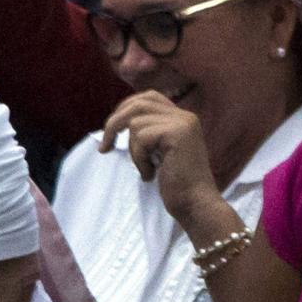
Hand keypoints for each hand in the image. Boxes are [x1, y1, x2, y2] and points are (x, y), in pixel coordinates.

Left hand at [100, 91, 218, 223]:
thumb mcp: (162, 151)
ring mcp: (182, 123)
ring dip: (133, 150)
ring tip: (146, 169)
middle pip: (138, 103)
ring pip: (136, 122)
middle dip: (115, 123)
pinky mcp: (177, 134)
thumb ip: (151, 132)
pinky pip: (141, 138)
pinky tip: (151, 174)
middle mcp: (185, 116)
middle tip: (105, 147)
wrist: (196, 204)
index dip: (126, 109)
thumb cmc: (177, 185)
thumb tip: (118, 121)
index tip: (113, 132)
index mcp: (183, 118)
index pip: (149, 98)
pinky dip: (139, 159)